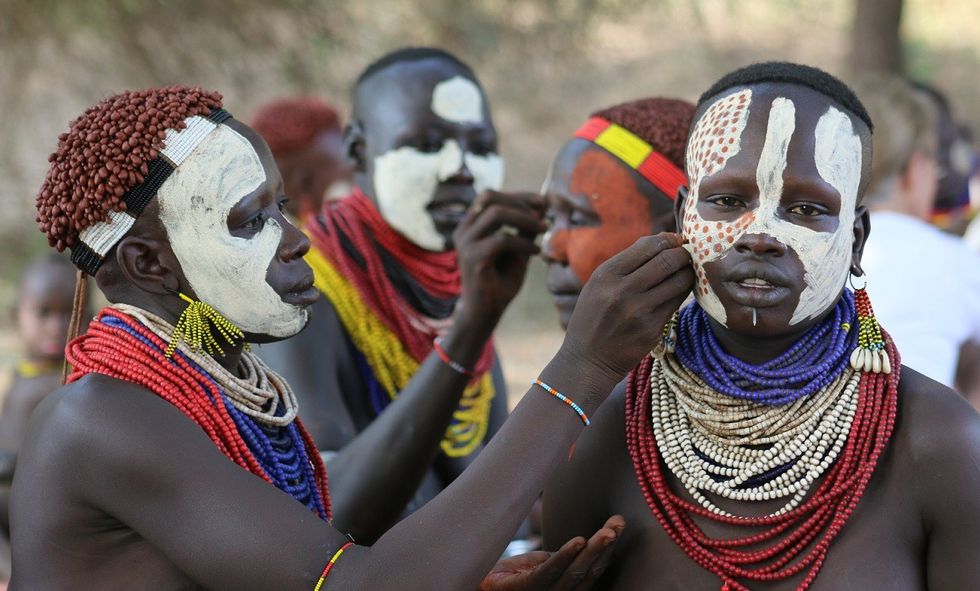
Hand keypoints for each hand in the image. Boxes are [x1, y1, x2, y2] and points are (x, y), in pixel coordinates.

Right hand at [454, 190, 545, 331]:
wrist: (485, 313)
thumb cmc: (500, 282)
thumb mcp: (517, 249)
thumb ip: (524, 228)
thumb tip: (540, 206)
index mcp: (470, 226)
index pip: (490, 196)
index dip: (517, 195)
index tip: (542, 201)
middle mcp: (463, 231)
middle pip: (489, 197)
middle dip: (520, 202)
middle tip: (542, 217)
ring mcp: (465, 243)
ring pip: (496, 213)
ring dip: (524, 219)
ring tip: (543, 230)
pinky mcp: (473, 258)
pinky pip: (502, 239)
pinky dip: (523, 243)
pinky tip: (536, 252)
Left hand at [479, 516, 625, 590]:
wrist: (483, 584)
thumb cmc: (514, 575)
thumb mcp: (543, 563)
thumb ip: (562, 558)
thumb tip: (585, 542)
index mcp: (567, 588)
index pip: (593, 569)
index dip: (608, 548)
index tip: (618, 524)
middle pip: (589, 571)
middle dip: (606, 546)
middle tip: (619, 524)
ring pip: (575, 573)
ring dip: (593, 549)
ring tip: (607, 531)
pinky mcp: (528, 588)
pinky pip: (549, 571)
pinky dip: (565, 556)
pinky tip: (578, 541)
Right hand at [561, 233, 692, 385]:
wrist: (587, 360)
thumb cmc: (593, 317)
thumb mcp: (598, 285)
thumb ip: (625, 264)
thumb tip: (663, 242)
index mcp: (606, 275)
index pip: (648, 246)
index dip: (669, 239)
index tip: (677, 240)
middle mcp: (623, 291)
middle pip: (668, 261)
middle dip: (683, 254)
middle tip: (687, 254)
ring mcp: (640, 311)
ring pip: (679, 281)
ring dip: (688, 272)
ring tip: (687, 270)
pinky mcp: (652, 329)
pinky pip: (677, 302)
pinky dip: (682, 292)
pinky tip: (680, 289)